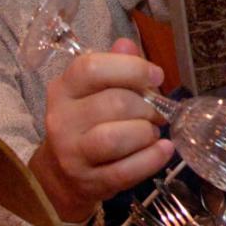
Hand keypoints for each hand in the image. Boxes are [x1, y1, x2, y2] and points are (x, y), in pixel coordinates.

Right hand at [28, 38, 174, 221]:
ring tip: (152, 132)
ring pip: (114, 138)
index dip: (132, 68)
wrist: (62, 174)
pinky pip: (125, 171)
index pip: (92, 68)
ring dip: (146, 133)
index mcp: (64, 88)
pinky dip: (151, 160)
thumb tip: (127, 44)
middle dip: (147, 107)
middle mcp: (62, 119)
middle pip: (114, 103)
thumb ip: (115, 66)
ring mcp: (72, 153)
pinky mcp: (88, 182)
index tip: (156, 76)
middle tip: (157, 113)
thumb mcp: (96, 90)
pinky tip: (163, 150)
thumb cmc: (89, 122)